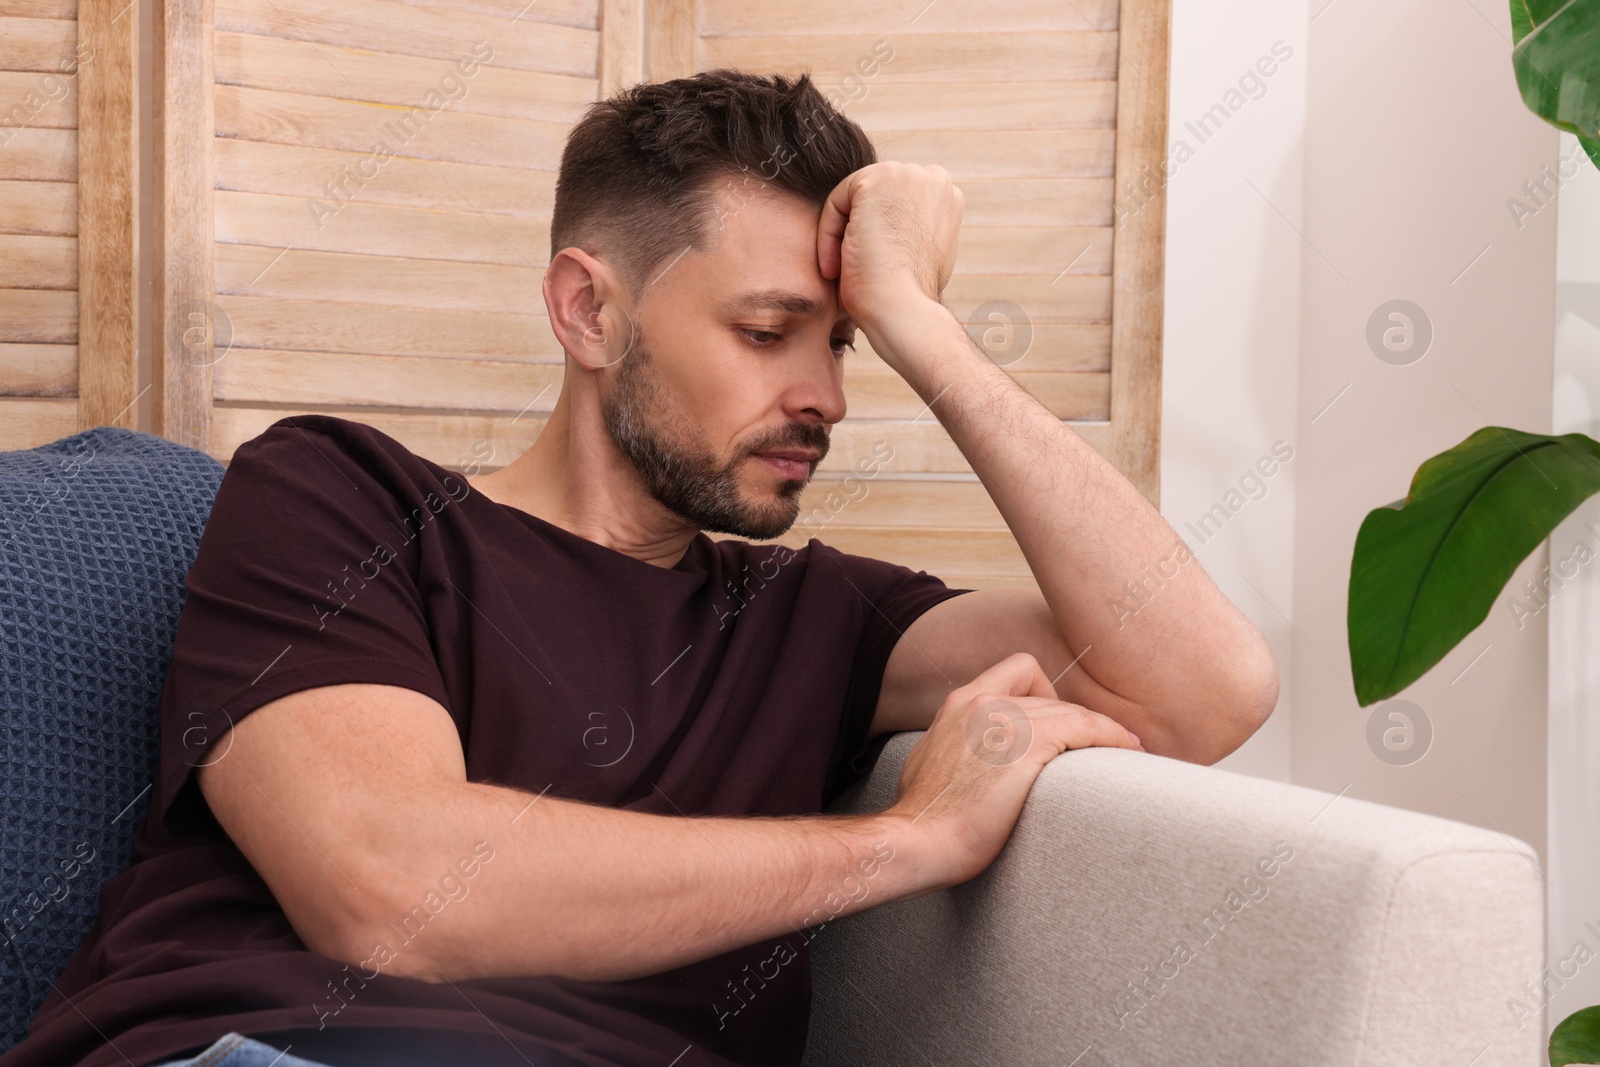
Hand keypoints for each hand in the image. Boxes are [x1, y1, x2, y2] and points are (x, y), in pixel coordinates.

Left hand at [816, 161, 963, 337]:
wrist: (902, 308)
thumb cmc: (909, 295)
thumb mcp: (922, 254)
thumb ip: (913, 229)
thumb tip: (893, 230)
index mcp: (948, 197)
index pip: (897, 206)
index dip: (879, 239)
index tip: (872, 271)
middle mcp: (934, 178)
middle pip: (876, 199)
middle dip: (861, 233)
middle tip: (854, 272)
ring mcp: (908, 174)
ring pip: (855, 200)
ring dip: (844, 236)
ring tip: (845, 272)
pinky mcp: (877, 179)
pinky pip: (837, 201)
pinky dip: (829, 235)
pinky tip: (837, 266)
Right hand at [886, 651, 1143, 890]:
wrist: (917, 840)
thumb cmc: (924, 816)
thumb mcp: (932, 760)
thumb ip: (959, 743)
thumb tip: (978, 758)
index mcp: (961, 702)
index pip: (1019, 670)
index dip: (1046, 693)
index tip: (1057, 727)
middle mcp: (985, 703)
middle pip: (1054, 698)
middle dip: (1079, 724)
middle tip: (1101, 750)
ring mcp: (1006, 723)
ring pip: (1075, 713)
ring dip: (1103, 733)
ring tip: (1128, 751)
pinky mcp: (1028, 748)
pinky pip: (1088, 729)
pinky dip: (1113, 738)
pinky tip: (1130, 752)